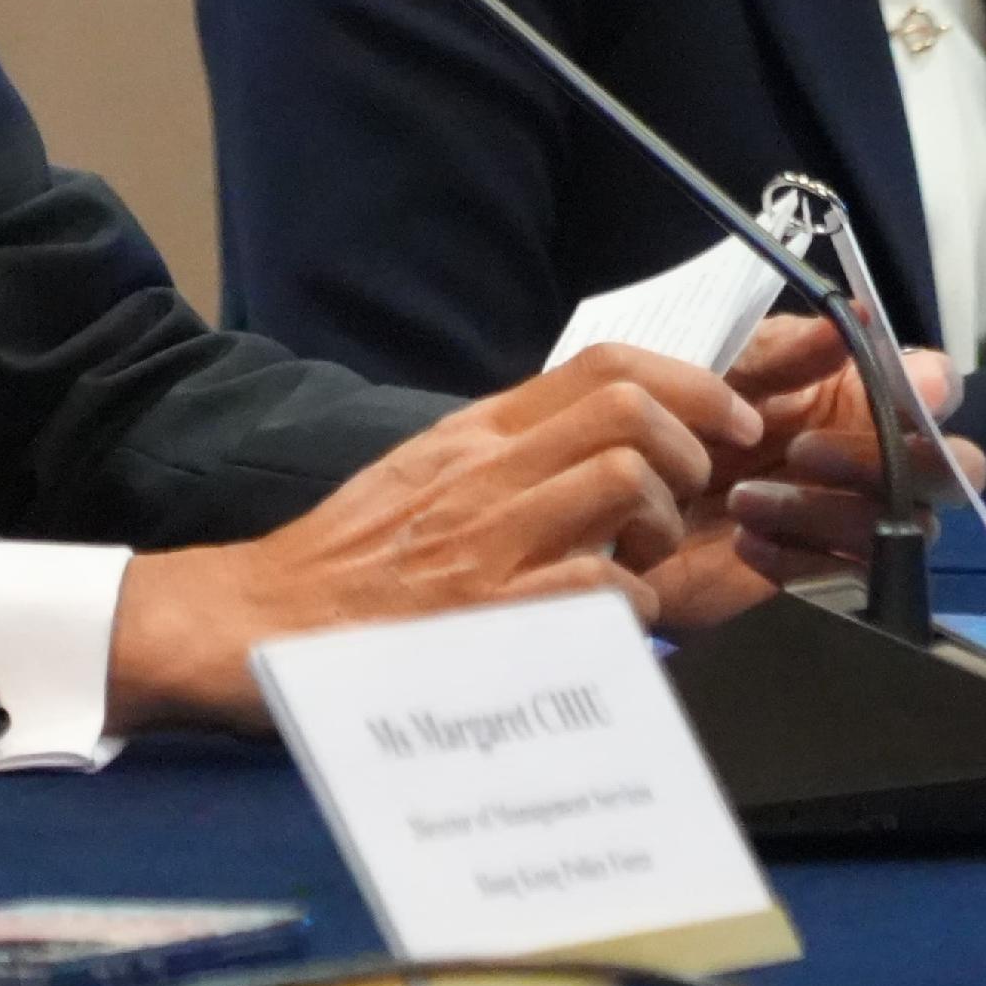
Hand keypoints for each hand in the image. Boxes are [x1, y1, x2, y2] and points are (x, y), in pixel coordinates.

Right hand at [107, 346, 755, 729]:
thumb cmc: (341, 564)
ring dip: (657, 527)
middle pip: (629, 411)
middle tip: (685, 500)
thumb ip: (500, 456)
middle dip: (690, 452)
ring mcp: (486, 539)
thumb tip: (595, 449)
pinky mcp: (488, 611)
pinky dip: (629, 603)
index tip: (730, 419)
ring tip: (634, 561)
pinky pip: (604, 585)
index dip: (691, 382)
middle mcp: (483, 472)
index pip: (601, 364)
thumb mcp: (418, 477)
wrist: (255, 621)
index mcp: (471, 434)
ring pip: (626, 482)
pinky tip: (603, 621)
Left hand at [653, 317, 981, 622]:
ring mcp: (862, 516)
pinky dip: (800, 555)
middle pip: (948, 468)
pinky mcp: (833, 569)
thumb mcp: (721, 369)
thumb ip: (786, 348)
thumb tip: (861, 317)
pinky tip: (744, 541)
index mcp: (858, 392)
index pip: (936, 387)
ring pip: (903, 525)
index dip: (935, 390)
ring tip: (741, 498)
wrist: (629, 490)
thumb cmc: (681, 416)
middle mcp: (877, 454)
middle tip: (802, 449)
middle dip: (885, 459)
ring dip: (823, 509)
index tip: (916, 391)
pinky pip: (855, 574)